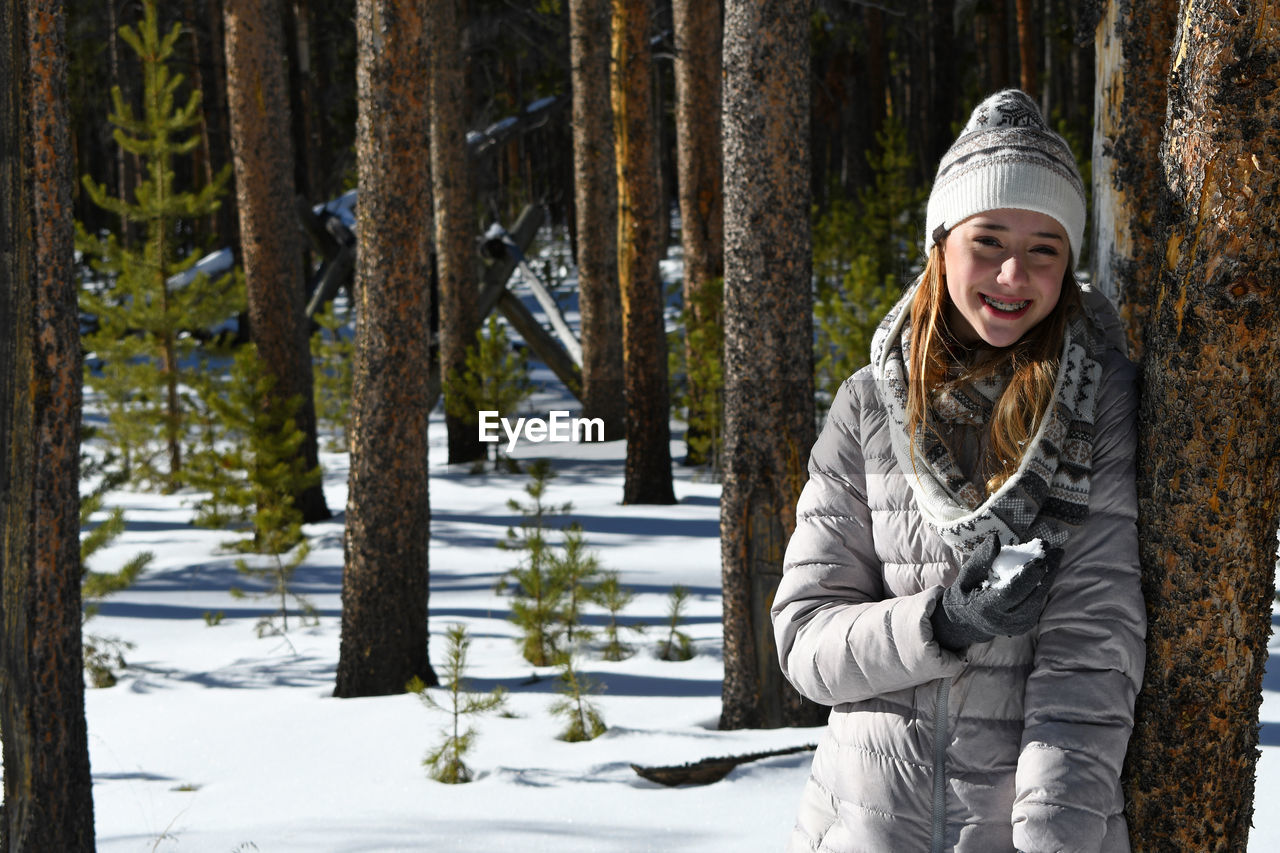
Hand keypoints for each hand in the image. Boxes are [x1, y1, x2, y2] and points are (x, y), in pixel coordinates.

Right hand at [929, 534, 1061, 651]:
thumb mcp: (967, 574)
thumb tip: (995, 538)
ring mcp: (1018, 625)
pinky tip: (1048, 567)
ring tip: (1056, 555)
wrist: (968, 620)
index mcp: (987, 608)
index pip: (1012, 591)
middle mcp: (1005, 621)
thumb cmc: (967, 591)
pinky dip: (1043, 583)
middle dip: (1047, 571)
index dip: (1028, 575)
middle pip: (1032, 595)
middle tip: (1057, 551)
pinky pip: (1038, 600)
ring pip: (1039, 598)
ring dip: (1049, 575)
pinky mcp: (1027, 624)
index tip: (1041, 557)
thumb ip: (981, 558)